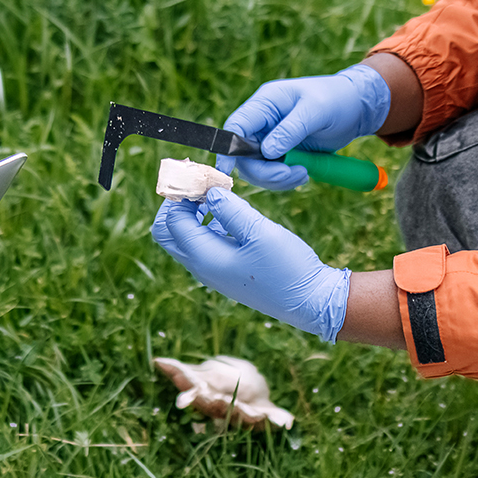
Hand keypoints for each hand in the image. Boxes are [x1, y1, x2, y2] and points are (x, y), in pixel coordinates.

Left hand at [151, 189, 349, 340]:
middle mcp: (202, 267)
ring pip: (185, 238)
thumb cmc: (287, 267)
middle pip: (167, 232)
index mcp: (204, 257)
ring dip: (193, 212)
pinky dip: (207, 224)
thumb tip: (209, 191)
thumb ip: (230, 209)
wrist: (311, 301)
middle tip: (202, 185)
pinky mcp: (226, 272)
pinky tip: (230, 213)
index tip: (206, 176)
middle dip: (178, 204)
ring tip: (218, 193)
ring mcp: (213, 272)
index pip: (172, 220)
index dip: (183, 193)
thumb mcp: (259, 231)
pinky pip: (203, 245)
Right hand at [217, 63, 391, 190]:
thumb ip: (290, 130)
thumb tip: (267, 152)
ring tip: (303, 173)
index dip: (228, 149)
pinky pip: (273, 173)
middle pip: (244, 155)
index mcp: (265, 103)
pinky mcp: (282, 153)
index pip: (236, 126)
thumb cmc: (336, 99)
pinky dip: (285, 179)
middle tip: (291, 175)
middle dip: (265, 171)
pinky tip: (304, 173)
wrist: (355, 107)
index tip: (228, 170)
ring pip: (258, 168)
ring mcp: (271, 139)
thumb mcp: (315, 110)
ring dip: (277, 178)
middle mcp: (263, 122)